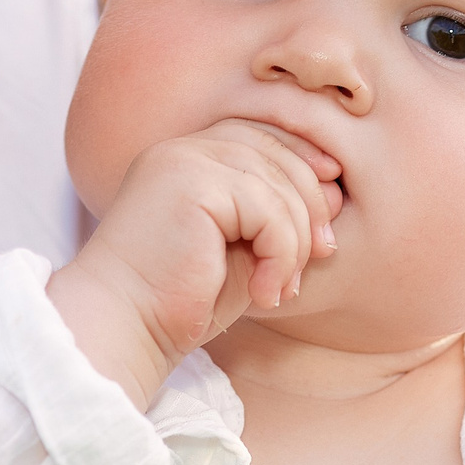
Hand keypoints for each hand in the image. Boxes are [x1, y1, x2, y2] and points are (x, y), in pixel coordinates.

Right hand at [48, 121, 341, 405]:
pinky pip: (268, 211)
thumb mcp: (244, 251)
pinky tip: (264, 294)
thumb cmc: (180, 299)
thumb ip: (281, 218)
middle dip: (311, 205)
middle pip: (276, 152)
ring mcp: (184, 161)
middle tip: (319, 257)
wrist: (127, 328)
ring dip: (295, 243)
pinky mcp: (191, 184)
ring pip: (278, 185)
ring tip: (279, 288)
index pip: (260, 136)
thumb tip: (337, 190)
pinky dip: (281, 256)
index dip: (303, 159)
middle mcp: (182, 149)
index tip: (332, 202)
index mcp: (187, 158)